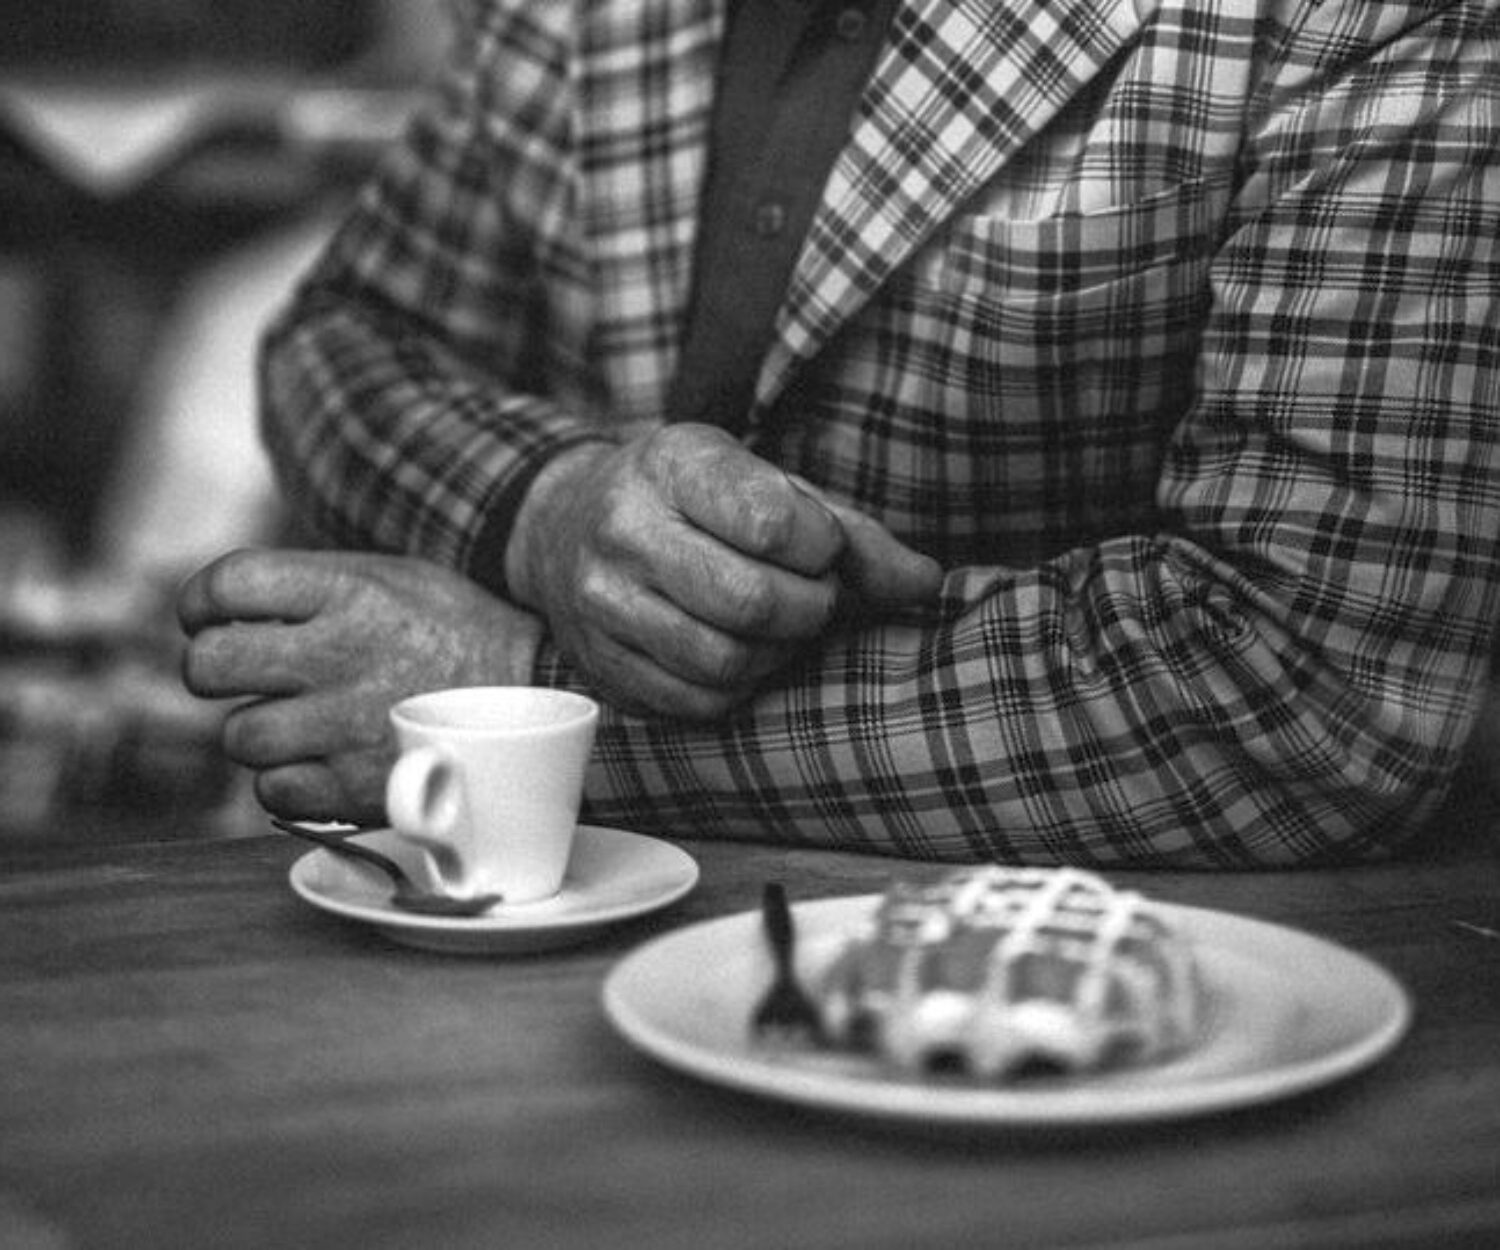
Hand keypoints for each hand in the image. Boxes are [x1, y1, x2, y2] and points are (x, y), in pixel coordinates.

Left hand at [177, 548, 543, 822]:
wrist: (541, 699)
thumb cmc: (461, 634)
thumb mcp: (400, 577)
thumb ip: (317, 583)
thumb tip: (228, 605)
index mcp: (352, 592)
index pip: (228, 584)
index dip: (201, 602)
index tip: (211, 616)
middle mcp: (344, 655)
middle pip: (210, 664)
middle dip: (211, 668)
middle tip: (238, 673)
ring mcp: (350, 726)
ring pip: (240, 737)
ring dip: (258, 730)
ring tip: (299, 721)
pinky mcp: (361, 788)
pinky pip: (274, 790)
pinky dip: (288, 779)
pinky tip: (322, 759)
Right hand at [505, 423, 940, 718]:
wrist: (567, 526)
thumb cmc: (692, 503)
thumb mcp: (763, 486)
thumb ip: (850, 533)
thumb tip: (924, 583)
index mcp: (673, 462)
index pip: (773, 523)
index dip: (821, 548)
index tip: (818, 545)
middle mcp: (624, 528)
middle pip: (752, 601)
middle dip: (809, 608)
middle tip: (811, 595)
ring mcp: (602, 600)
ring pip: (726, 659)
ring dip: (778, 652)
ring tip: (777, 624)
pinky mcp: (601, 661)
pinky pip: (697, 699)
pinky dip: (739, 685)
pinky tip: (739, 650)